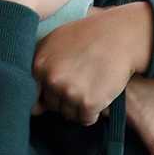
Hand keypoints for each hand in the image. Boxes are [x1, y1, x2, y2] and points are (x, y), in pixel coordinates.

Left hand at [32, 3, 153, 124]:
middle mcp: (51, 80)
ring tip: (90, 87)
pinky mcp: (88, 103)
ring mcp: (69, 92)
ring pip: (68, 114)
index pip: (33, 94)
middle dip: (64, 99)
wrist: (120, 36)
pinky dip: (93, 113)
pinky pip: (86, 119)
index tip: (61, 84)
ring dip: (78, 107)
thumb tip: (34, 107)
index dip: (47, 91)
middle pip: (52, 105)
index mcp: (39, 65)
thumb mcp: (54, 41)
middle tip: (81, 83)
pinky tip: (99, 95)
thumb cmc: (87, 35)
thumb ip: (40, 67)